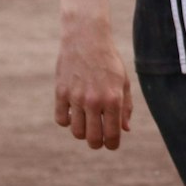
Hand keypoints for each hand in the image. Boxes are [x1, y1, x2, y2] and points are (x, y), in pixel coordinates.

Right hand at [55, 30, 132, 149]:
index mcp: (113, 98)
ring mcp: (75, 97)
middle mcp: (94, 101)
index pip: (112, 134)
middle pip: (92, 138)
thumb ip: (125, 107)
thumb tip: (125, 130)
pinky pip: (61, 120)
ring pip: (76, 132)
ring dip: (82, 133)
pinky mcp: (60, 93)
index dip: (112, 145)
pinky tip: (73, 114)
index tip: (111, 145)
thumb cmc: (109, 61)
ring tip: (87, 125)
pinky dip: (67, 121)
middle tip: (98, 140)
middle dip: (97, 143)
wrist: (86, 39)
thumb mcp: (123, 82)